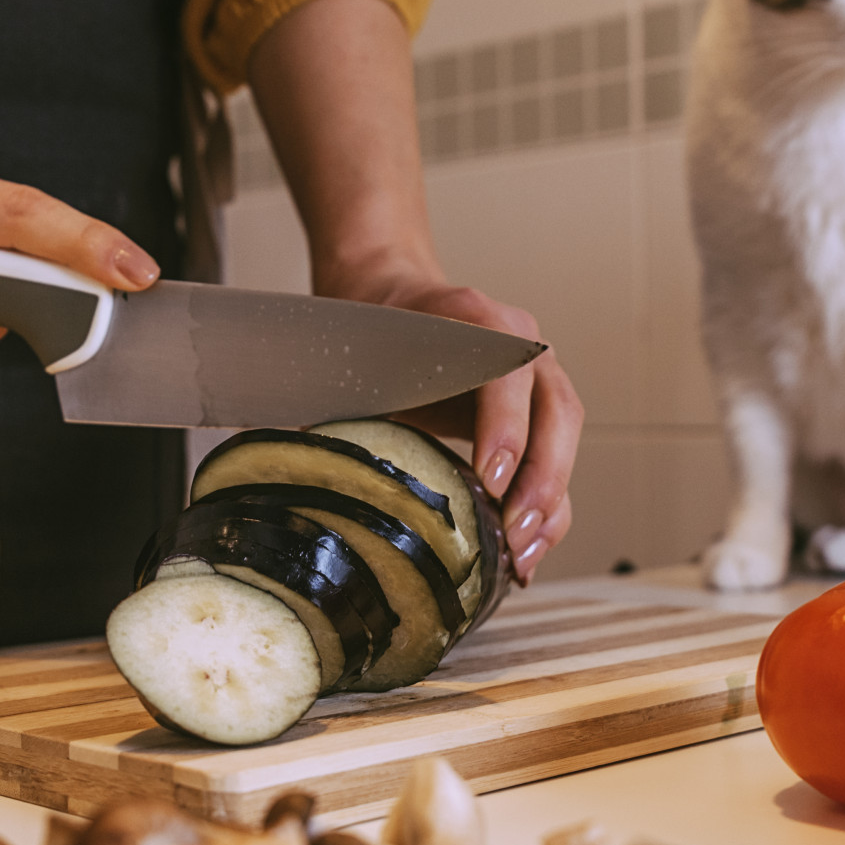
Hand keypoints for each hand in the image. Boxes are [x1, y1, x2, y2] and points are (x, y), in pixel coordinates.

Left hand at [244, 0, 584, 583]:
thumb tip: (280, 454)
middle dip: (541, 478)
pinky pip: (552, 458)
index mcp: (479, 319)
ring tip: (524, 558)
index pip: (510, 374)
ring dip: (551, 500)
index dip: (505, 427)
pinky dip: (546, 505)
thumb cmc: (364, 322)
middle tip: (513, 533)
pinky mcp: (534, 411)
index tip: (489, 478)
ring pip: (564, 439)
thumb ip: (334, 390)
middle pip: (557, 412)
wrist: (384, 286)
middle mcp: (521, 341)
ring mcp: (535, 375)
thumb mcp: (347, 347)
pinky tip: (525, 554)